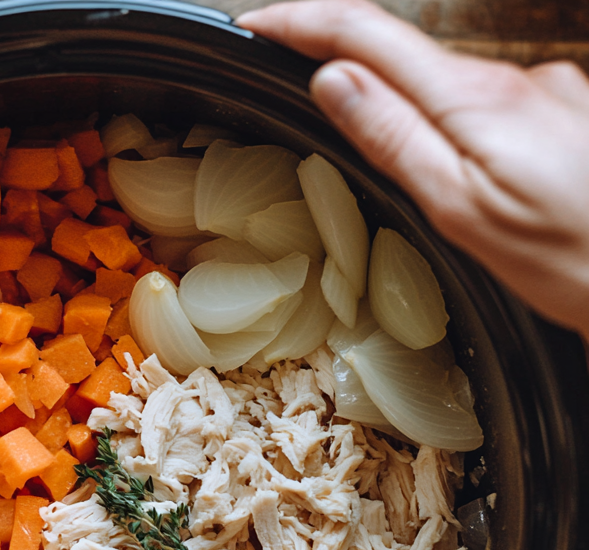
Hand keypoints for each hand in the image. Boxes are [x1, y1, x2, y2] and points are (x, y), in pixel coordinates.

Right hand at [236, 0, 588, 338]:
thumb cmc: (566, 259)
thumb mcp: (459, 211)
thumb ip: (394, 138)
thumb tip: (334, 82)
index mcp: (476, 101)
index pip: (367, 36)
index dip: (305, 23)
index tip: (259, 26)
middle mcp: (513, 79)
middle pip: (405, 54)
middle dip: (349, 70)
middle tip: (307, 105)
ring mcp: (543, 90)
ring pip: (447, 86)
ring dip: (414, 115)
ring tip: (422, 184)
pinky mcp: (562, 108)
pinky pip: (486, 107)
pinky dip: (458, 132)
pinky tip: (477, 183)